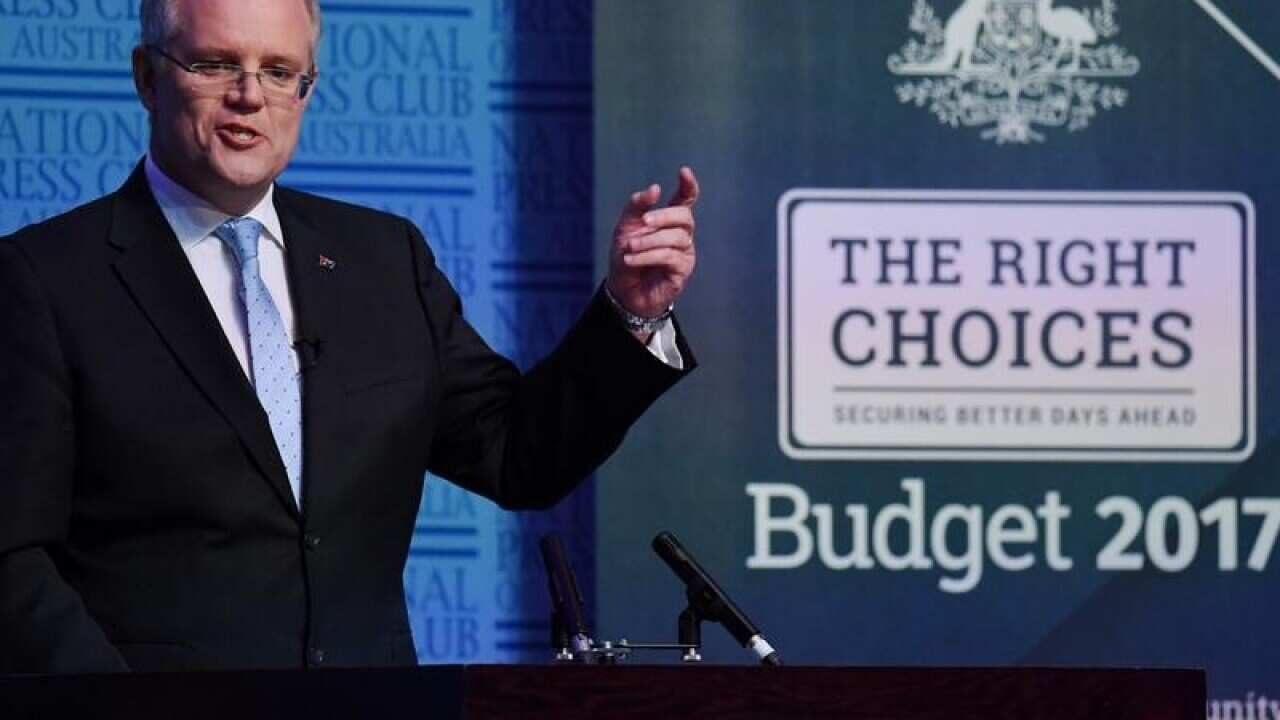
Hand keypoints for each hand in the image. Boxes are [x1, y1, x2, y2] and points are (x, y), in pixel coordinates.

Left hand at [606, 166, 699, 336]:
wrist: (623, 290)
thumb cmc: (626, 255)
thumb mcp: (625, 227)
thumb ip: (637, 206)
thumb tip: (655, 188)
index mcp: (669, 220)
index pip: (686, 199)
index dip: (689, 186)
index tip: (684, 171)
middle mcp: (681, 234)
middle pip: (684, 216)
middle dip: (663, 216)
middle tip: (644, 221)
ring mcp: (684, 252)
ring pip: (676, 238)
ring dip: (649, 240)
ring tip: (630, 247)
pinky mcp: (681, 271)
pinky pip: (669, 257)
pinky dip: (647, 256)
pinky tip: (631, 259)